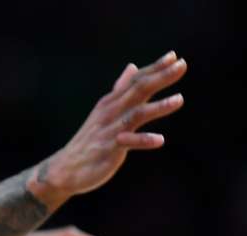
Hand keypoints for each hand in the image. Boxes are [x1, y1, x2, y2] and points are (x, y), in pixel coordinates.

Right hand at [32, 51, 185, 206]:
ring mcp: (109, 130)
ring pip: (135, 114)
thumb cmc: (89, 139)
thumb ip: (121, 89)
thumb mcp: (105, 110)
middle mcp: (110, 112)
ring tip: (180, 99)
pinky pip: (127, 143)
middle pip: (137, 91)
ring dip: (157, 107)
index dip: (154, 68)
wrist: (65, 168)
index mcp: (111, 102)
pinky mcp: (108, 149)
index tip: (174, 56)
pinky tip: (159, 140)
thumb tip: (132, 67)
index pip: (135, 81)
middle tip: (182, 65)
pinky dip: (142, 140)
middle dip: (160, 77)